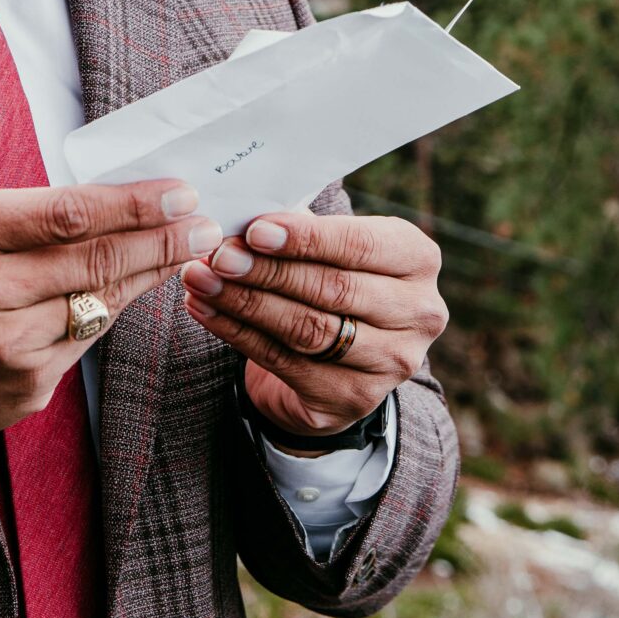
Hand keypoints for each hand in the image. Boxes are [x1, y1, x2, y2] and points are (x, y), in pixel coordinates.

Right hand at [0, 179, 220, 453]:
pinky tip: (130, 291)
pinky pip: (85, 341)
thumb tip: (112, 204)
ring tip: (185, 250)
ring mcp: (5, 348)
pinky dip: (110, 312)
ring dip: (149, 275)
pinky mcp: (26, 389)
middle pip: (95, 261)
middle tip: (204, 224)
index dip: (132, 204)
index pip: (66, 214)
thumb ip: (20, 215)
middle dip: (162, 239)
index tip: (179, 192)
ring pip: (101, 304)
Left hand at [181, 210, 445, 448]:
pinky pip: (285, 362)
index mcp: (417, 259)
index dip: (306, 239)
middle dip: (267, 271)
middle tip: (217, 256)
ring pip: (308, 330)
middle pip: (333, 290)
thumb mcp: (329, 247)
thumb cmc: (330, 279)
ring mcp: (392, 362)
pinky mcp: (354, 398)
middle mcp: (418, 313)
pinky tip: (205, 310)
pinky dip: (237, 334)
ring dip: (245, 303)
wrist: (340, 358)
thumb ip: (299, 230)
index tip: (254, 230)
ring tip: (200, 280)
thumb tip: (242, 219)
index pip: (360, 246)